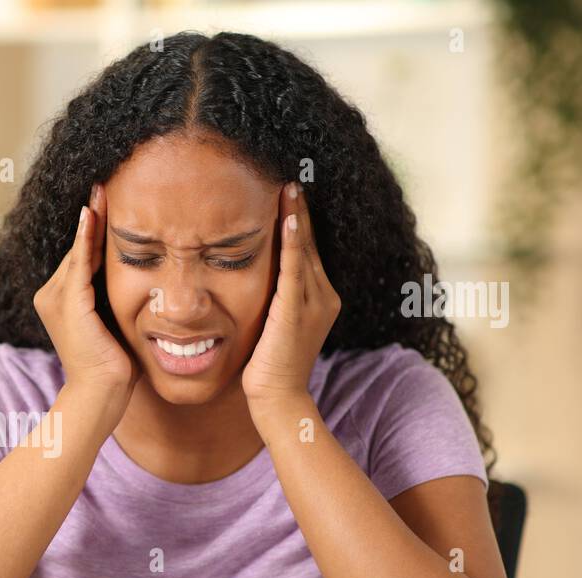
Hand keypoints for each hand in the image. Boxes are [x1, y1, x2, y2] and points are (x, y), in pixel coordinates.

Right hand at [33, 184, 139, 408]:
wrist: (101, 396)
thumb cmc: (115, 369)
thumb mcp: (116, 324)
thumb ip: (115, 299)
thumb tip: (146, 276)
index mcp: (61, 300)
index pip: (81, 255)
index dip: (94, 226)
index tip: (107, 197)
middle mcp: (50, 296)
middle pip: (79, 248)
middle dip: (93, 216)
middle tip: (106, 181)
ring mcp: (55, 299)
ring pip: (79, 251)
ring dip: (91, 218)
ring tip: (102, 188)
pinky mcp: (68, 304)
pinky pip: (79, 262)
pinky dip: (86, 237)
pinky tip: (92, 212)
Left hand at [241, 182, 340, 408]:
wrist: (277, 398)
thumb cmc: (268, 368)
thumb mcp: (274, 327)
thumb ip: (274, 301)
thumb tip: (257, 282)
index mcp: (321, 299)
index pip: (308, 251)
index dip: (300, 222)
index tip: (289, 193)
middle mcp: (324, 296)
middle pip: (310, 243)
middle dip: (301, 210)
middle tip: (290, 176)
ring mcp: (314, 302)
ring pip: (305, 249)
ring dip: (297, 215)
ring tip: (289, 185)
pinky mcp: (297, 309)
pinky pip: (296, 266)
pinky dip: (294, 240)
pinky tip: (289, 216)